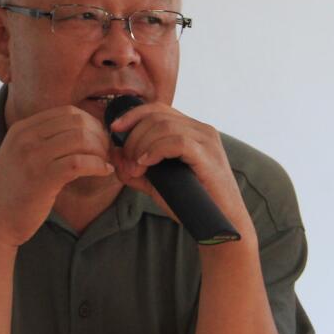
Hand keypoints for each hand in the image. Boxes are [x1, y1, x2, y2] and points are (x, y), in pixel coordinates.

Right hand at [0, 106, 114, 247]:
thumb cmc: (13, 192)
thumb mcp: (22, 156)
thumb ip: (43, 141)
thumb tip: (82, 132)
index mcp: (22, 129)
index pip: (66, 112)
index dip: (90, 123)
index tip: (100, 139)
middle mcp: (26, 137)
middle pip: (77, 122)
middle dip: (99, 134)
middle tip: (107, 151)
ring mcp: (33, 156)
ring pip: (81, 139)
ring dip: (101, 150)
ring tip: (105, 162)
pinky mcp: (43, 178)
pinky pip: (80, 162)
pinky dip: (98, 165)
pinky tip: (104, 172)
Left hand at [107, 103, 254, 240]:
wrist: (221, 224)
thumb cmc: (190, 203)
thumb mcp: (156, 183)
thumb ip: (134, 169)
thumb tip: (113, 154)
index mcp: (191, 130)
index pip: (158, 109)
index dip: (133, 115)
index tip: (114, 129)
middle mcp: (201, 130)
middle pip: (157, 116)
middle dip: (133, 136)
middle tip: (127, 161)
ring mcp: (206, 141)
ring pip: (164, 126)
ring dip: (141, 145)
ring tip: (136, 168)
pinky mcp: (208, 155)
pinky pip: (176, 142)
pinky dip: (155, 150)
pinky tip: (146, 163)